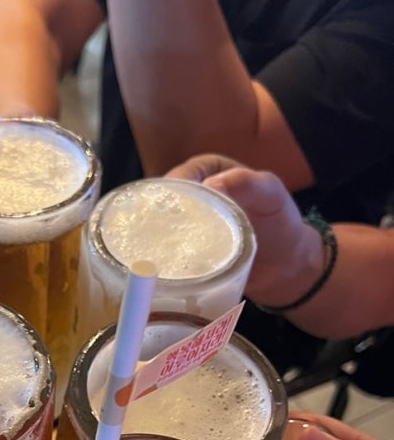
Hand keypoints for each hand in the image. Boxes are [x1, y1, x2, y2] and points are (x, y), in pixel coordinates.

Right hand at [166, 155, 321, 306]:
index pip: (182, 175)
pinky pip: (168, 250)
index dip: (172, 189)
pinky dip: (163, 257)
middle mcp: (193, 196)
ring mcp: (187, 225)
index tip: (167, 208)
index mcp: (209, 171)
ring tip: (154, 252)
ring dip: (157, 238)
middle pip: (165, 201)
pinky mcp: (185, 252)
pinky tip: (161, 266)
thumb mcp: (270, 194)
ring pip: (162, 226)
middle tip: (155, 233)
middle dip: (157, 215)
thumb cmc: (281, 224)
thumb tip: (210, 185)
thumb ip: (247, 182)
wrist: (286, 268)